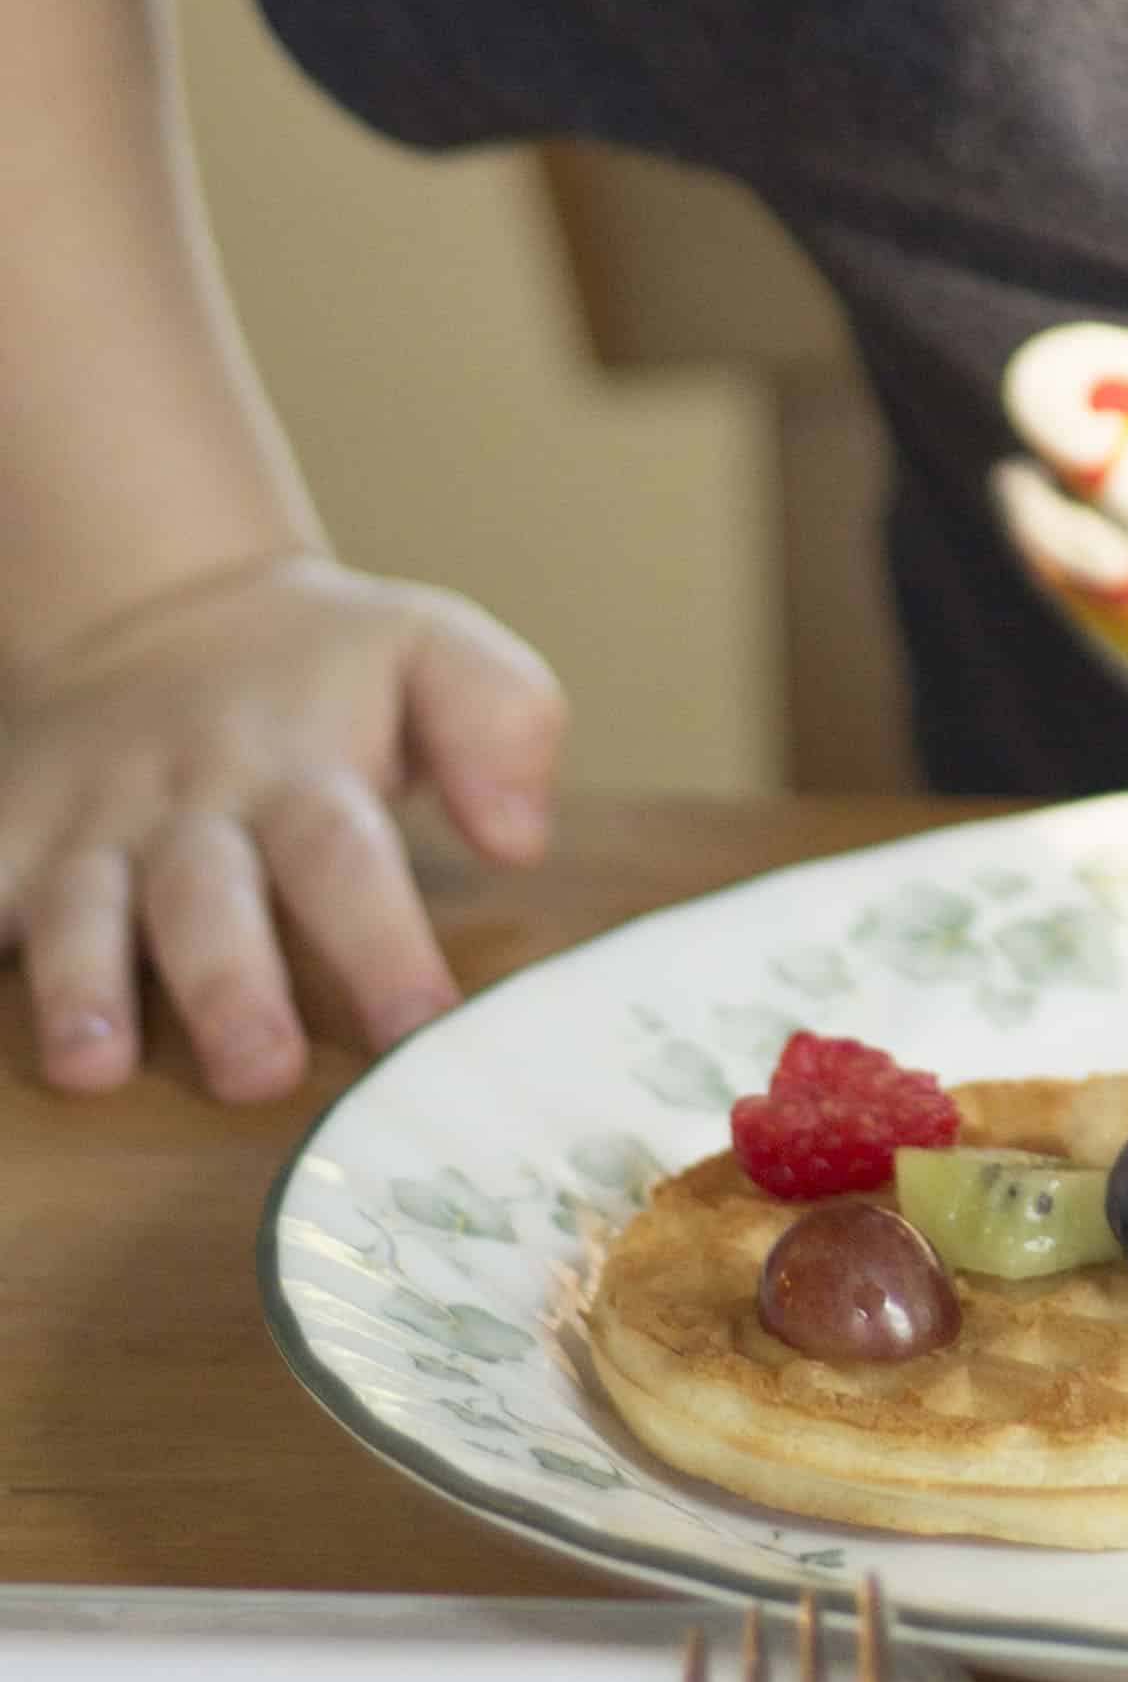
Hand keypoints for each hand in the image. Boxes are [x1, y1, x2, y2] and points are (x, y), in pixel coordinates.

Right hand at [0, 551, 564, 1100]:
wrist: (166, 609)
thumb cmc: (327, 671)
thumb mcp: (432, 653)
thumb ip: (500, 720)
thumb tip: (522, 831)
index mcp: (302, 767)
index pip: (345, 853)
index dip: (380, 940)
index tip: (418, 1027)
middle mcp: (192, 805)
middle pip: (209, 897)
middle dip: (228, 985)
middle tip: (257, 1072)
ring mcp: (92, 831)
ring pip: (85, 912)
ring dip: (84, 987)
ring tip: (92, 1065)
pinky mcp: (9, 844)